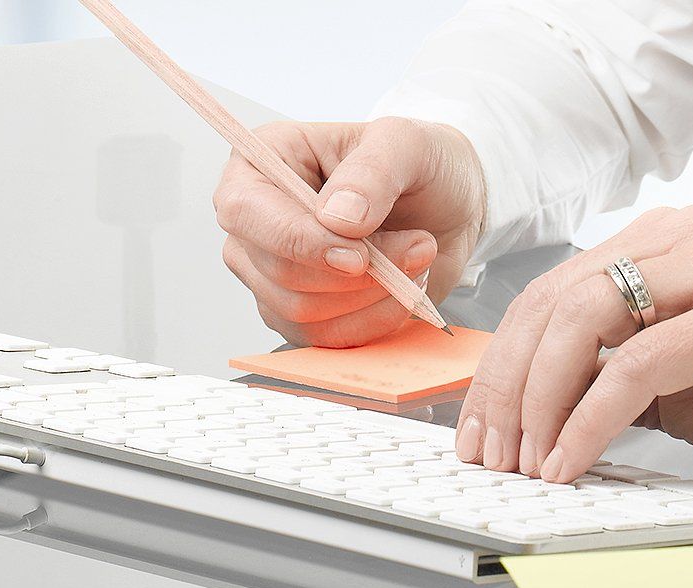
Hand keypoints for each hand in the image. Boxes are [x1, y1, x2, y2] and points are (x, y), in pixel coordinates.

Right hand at [216, 117, 485, 347]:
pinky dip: (373, 321)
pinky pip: (322, 338)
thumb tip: (337, 218)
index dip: (298, 240)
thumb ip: (372, 172)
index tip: (359, 255)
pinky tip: (403, 290)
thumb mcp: (408, 144)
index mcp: (262, 162)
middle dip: (355, 273)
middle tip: (418, 245)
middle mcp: (256, 219)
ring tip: (417, 259)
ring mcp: (270, 270)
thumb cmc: (419, 163)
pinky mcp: (297, 311)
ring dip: (371, 296)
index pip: (245, 210)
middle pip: (277, 270)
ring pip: (299, 311)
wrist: (447, 205)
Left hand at [454, 206, 692, 480]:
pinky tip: (573, 458)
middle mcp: (688, 236)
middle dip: (507, 386)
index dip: (501, 362)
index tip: (478, 426)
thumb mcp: (679, 378)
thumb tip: (525, 407)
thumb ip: (610, 370)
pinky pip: (638, 364)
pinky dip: (591, 418)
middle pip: (553, 301)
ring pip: (583, 321)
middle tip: (490, 453)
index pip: (549, 291)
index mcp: (666, 240)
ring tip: (528, 463)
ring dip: (540, 402)